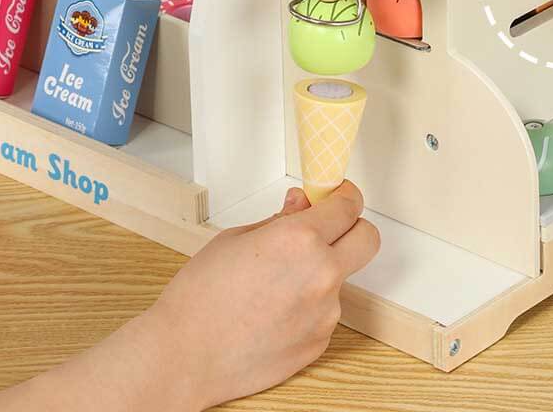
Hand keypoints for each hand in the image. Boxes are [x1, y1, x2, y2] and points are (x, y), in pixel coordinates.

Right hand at [148, 181, 379, 407]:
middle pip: (368, 239)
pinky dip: (309, 305)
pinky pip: (325, 311)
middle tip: (329, 229)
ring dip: (322, 272)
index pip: (349, 206)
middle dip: (353, 228)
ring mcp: (325, 311)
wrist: (184, 356)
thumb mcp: (235, 238)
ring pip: (341, 277)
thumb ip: (280, 219)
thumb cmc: (199, 298)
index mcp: (299, 239)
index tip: (340, 195)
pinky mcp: (319, 341)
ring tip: (276, 284)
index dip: (346, 195)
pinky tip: (274, 310)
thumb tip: (302, 204)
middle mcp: (321, 274)